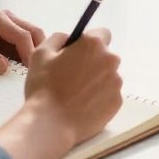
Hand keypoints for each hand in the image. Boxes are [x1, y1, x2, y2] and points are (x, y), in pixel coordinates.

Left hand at [0, 9, 43, 74]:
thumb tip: (4, 67)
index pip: (22, 35)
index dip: (30, 53)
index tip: (33, 72)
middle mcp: (2, 18)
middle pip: (31, 32)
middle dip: (37, 50)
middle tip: (38, 72)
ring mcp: (2, 26)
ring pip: (27, 36)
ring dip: (30, 52)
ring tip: (32, 72)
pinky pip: (16, 43)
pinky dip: (21, 55)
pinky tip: (20, 69)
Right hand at [24, 30, 123, 146]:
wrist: (50, 125)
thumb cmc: (44, 88)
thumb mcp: (41, 54)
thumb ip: (58, 38)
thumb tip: (68, 38)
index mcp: (94, 44)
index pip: (102, 34)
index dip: (89, 43)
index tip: (79, 54)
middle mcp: (111, 60)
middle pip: (105, 56)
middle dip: (93, 63)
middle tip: (73, 77)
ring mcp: (116, 82)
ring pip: (108, 76)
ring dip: (96, 81)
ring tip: (76, 95)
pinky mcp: (117, 102)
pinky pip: (109, 95)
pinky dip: (99, 99)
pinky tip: (82, 106)